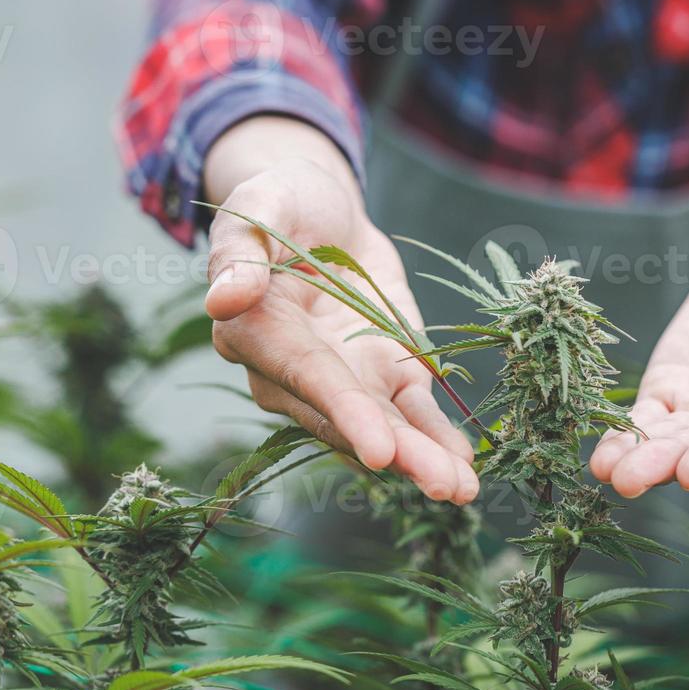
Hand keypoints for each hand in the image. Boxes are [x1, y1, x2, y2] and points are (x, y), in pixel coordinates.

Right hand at [202, 116, 478, 503]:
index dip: (344, 413)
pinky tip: (466, 466)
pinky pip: (412, 412)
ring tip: (463, 489)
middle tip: (441, 483)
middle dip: (396, 452)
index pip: (306, 377)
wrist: (319, 208)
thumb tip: (222, 300)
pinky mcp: (384, 373)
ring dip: (422, 460)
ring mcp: (344, 379)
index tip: (379, 451)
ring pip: (384, 426)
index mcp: (256, 332)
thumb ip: (240, 252)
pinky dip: (438, 439)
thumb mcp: (261, 204)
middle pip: (348, 418)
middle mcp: (294, 373)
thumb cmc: (280, 200)